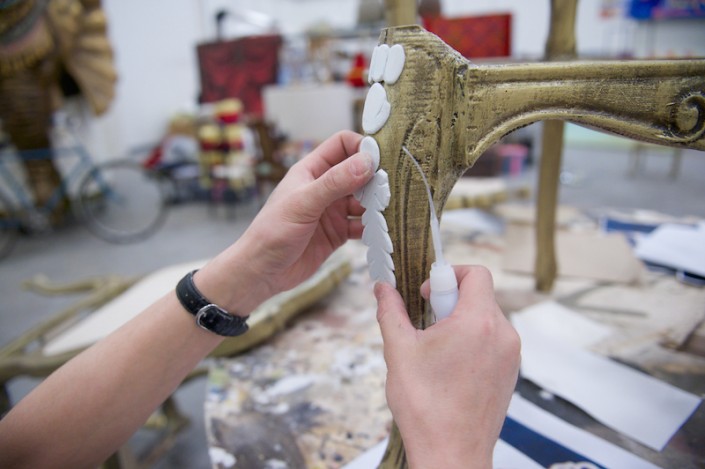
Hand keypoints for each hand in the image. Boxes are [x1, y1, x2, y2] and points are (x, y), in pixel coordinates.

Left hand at [199, 131, 373, 312]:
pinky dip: (372, 228)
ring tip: (389, 211)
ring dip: (376, 205)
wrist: (261, 272)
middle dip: (375, 178)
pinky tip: (380, 232)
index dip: (362, 147)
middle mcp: (324, 187)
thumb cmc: (272, 232)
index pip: (342, 145)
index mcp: (312, 170)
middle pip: (358, 172)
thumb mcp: (304, 203)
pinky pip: (362, 225)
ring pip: (363, 200)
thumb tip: (366, 162)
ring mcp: (332, 211)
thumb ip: (335, 182)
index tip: (381, 160)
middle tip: (391, 189)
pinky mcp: (338, 233)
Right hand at [375, 266, 520, 468]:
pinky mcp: (510, 372)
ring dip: (460, 322)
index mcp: (478, 323)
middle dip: (449, 301)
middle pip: (480, 295)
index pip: (476, 274)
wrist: (451, 455)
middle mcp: (503, 335)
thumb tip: (383, 289)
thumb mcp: (399, 351)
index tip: (427, 294)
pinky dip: (472, 342)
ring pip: (486, 318)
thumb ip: (391, 312)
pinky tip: (449, 367)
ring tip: (436, 351)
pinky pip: (492, 341)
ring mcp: (511, 356)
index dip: (447, 275)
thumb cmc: (427, 408)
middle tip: (426, 325)